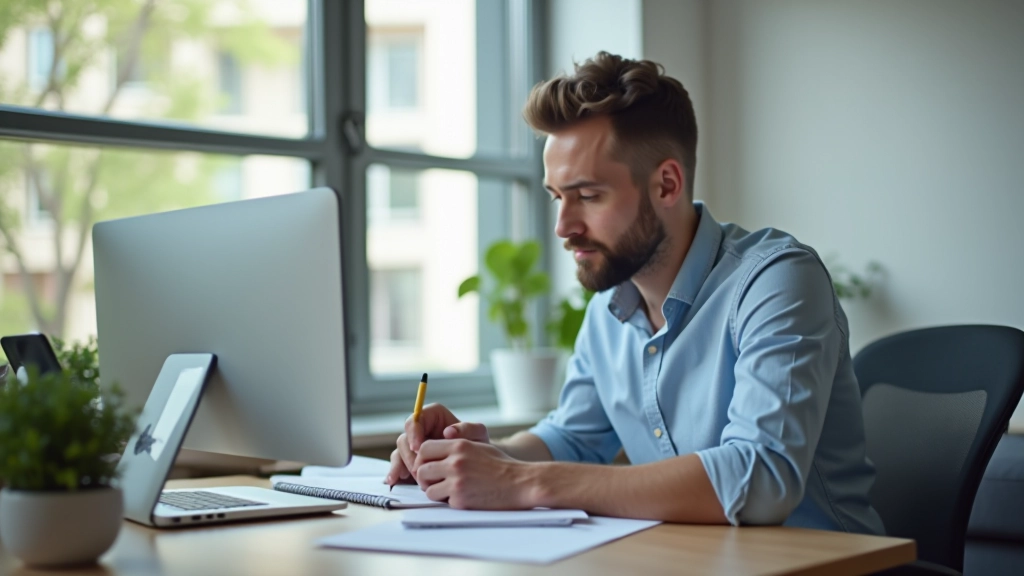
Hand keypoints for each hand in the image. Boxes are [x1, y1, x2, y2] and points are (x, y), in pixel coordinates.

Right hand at [386, 403, 490, 486]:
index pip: (417, 418)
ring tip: (414, 478)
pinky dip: (395, 471)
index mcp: (434, 416)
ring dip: (404, 465)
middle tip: (418, 469)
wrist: (477, 465)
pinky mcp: (411, 460)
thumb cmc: (478, 445)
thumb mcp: (479, 435)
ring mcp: (415, 445)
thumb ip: (468, 429)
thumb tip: (448, 431)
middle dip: (410, 454)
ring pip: (400, 451)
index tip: (418, 447)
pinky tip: (394, 480)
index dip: (414, 432)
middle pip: (405, 437)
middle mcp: (422, 428)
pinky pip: (398, 463)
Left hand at [413, 439, 534, 508]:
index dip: (423, 459)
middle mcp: (455, 461)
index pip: (424, 449)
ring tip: (450, 491)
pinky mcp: (461, 499)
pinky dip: (450, 502)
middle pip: (421, 470)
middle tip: (436, 482)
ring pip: (428, 489)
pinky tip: (464, 498)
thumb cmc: (502, 465)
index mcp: (459, 445)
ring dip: (436, 491)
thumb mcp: (478, 446)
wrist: (522, 482)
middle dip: (426, 478)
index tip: (430, 466)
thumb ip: (456, 447)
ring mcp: (457, 481)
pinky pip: (443, 502)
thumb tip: (433, 452)